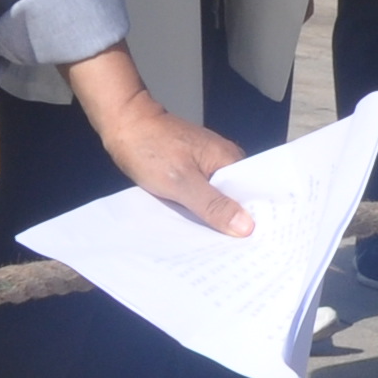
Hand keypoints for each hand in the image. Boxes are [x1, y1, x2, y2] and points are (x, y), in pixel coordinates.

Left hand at [94, 90, 253, 235]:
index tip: (255, 246)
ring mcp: (205, 164)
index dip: (254, 220)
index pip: (252, 194)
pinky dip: (198, 209)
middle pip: (235, 198)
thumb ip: (213, 205)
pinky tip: (194, 228)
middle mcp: (223, 160)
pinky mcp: (189, 168)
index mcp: (229, 158)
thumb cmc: (150, 148)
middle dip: (234, 224)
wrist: (122, 123)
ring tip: (215, 248)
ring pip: (216, 198)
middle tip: (235, 254)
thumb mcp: (182, 182)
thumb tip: (247, 227)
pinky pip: (200, 194)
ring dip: (214, 218)